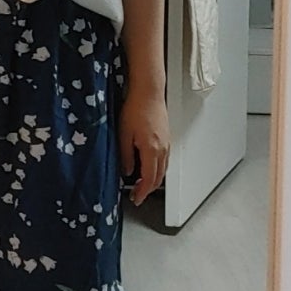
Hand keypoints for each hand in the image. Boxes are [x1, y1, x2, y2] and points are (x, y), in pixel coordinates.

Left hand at [118, 86, 170, 204]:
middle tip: (136, 195)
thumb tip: (128, 172)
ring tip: (141, 184)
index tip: (135, 199)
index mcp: (151, 150)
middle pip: (158, 177)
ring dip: (153, 180)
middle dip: (147, 189)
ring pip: (163, 170)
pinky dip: (157, 170)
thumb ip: (126, 157)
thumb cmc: (135, 109)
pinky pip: (164, 160)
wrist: (148, 91)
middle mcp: (162, 149)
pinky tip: (148, 169)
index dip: (142, 192)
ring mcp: (166, 144)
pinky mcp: (166, 139)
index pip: (149, 179)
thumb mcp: (123, 135)